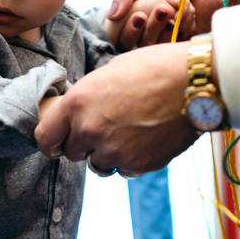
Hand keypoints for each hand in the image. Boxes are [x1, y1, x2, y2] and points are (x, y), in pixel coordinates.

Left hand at [35, 42, 198, 175]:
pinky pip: (124, 170)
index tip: (58, 142)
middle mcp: (89, 129)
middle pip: (71, 153)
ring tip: (128, 132)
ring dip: (107, 154)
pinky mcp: (137, 164)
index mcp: (76, 103)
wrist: (195, 82)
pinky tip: (145, 139)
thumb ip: (86, 101)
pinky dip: (131, 160)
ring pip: (97, 165)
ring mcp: (113, 150)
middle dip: (83, 145)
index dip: (51, 141)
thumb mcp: (106, 75)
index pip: (45, 137)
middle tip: (104, 129)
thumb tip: (78, 115)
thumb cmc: (152, 69)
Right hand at [104, 0, 195, 50]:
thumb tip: (111, 15)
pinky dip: (179, 30)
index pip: (114, 30)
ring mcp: (160, 36)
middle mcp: (143, 26)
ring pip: (148, 45)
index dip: (124, 27)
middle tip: (163, 9)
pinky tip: (188, 20)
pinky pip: (168, 48)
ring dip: (164, 25)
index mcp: (132, 10)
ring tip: (177, 10)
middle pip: (129, 40)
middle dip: (149, 24)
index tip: (139, 16)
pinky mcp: (178, 44)